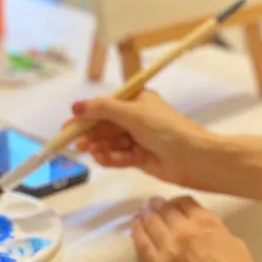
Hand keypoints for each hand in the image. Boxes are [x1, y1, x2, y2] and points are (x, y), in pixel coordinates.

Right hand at [71, 91, 208, 188]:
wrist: (193, 157)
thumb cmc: (166, 129)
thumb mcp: (132, 113)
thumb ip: (102, 109)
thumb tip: (76, 105)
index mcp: (138, 101)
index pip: (106, 106)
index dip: (86, 115)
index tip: (68, 125)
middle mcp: (137, 119)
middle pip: (106, 126)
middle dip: (91, 134)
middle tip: (75, 144)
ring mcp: (139, 139)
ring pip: (111, 142)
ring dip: (100, 147)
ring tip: (91, 152)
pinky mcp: (141, 158)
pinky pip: (119, 157)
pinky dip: (110, 158)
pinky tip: (102, 160)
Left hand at [132, 195, 261, 261]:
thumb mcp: (234, 244)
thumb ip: (215, 231)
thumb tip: (202, 231)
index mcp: (206, 222)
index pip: (184, 202)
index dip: (177, 202)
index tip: (174, 204)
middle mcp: (184, 229)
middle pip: (165, 209)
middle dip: (159, 205)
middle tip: (153, 204)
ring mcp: (168, 248)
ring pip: (151, 222)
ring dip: (146, 214)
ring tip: (143, 212)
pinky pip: (142, 244)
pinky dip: (137, 231)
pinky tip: (136, 226)